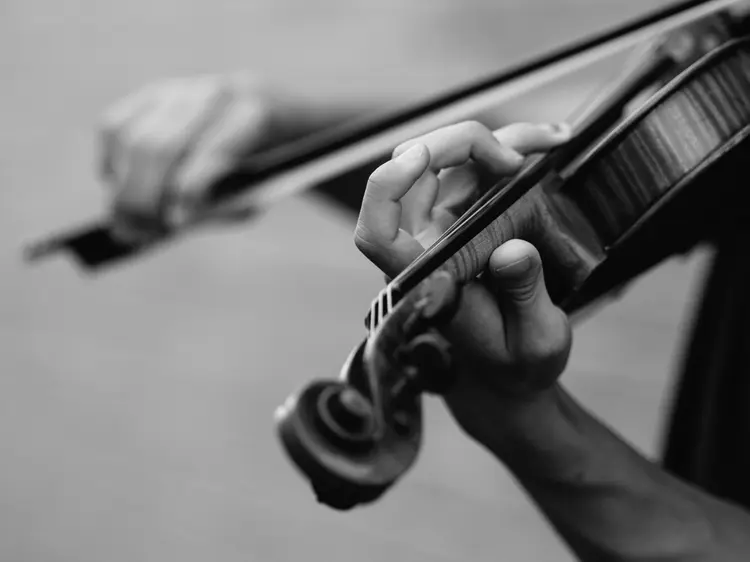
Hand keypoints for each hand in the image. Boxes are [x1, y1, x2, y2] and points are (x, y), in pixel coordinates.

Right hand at [99, 73, 279, 241]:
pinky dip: (110, 162)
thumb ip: (221, 207)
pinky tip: (118, 187)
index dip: (189, 190)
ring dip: (122, 188)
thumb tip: (171, 222)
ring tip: (127, 223)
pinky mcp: (152, 94)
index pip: (212, 150)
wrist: (274, 115)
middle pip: (160, 147)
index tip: (176, 223)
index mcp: (254, 115)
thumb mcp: (261, 189)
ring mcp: (179, 90)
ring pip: (131, 139)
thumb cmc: (268, 166)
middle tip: (137, 233)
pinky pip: (114, 127)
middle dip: (143, 197)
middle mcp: (212, 95)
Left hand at [354, 120, 572, 445]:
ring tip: (550, 139)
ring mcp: (443, 232)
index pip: (377, 232)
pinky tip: (543, 146)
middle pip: (413, 175)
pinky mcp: (466, 221)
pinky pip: (474, 173)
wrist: (511, 373)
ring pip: (447, 165)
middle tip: (516, 157)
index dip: (386, 188)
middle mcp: (424, 250)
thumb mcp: (535, 342)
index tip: (420, 158)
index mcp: (427, 283)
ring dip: (494, 143)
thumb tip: (513, 251)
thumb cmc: (516, 366)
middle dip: (461, 145)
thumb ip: (523, 296)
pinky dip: (507, 153)